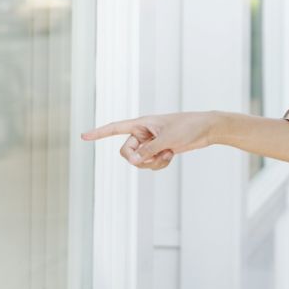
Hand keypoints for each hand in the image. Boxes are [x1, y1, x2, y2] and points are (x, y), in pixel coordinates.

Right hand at [81, 112, 218, 170]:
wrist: (205, 129)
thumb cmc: (187, 127)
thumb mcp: (167, 139)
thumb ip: (149, 151)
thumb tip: (133, 161)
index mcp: (141, 124)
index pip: (115, 128)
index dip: (99, 133)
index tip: (83, 137)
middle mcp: (142, 133)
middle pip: (126, 152)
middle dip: (136, 159)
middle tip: (150, 157)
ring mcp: (150, 143)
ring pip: (138, 161)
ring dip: (151, 162)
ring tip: (168, 153)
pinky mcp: (158, 151)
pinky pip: (150, 164)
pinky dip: (158, 164)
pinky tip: (171, 156)